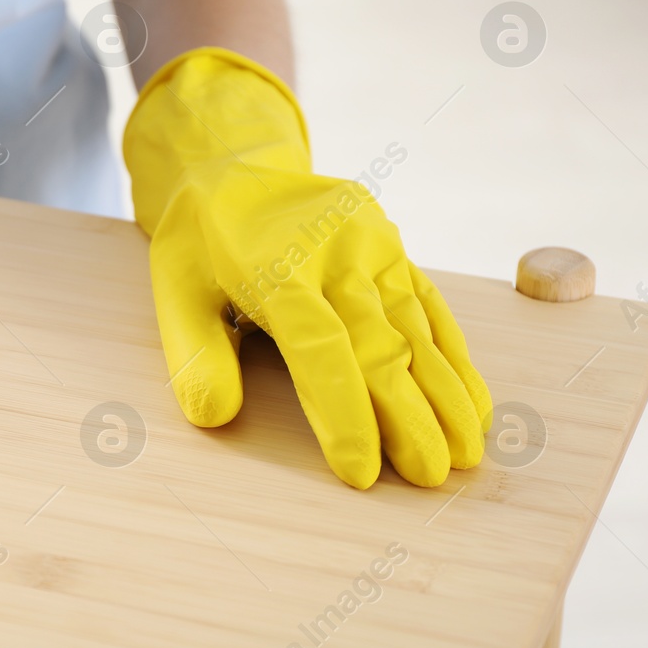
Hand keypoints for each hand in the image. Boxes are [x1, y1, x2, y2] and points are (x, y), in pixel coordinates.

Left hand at [125, 48, 491, 487]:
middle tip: (432, 478)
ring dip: (445, 395)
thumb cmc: (198, 247)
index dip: (343, 411)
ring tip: (466, 454)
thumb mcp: (173, 293)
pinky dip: (454, 357)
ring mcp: (373, 246)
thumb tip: (215, 417)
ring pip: (416, 329)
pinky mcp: (396, 247)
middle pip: (379, 344)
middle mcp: (335, 252)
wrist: (231, 169)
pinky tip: (474, 404)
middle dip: (409, 417)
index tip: (362, 472)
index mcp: (276, 266)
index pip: (318, 347)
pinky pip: (430, 307)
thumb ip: (195, 355)